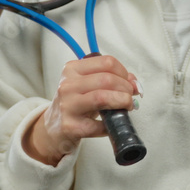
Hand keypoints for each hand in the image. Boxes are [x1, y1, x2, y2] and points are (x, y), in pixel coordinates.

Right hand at [23, 55, 138, 165]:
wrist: (53, 127)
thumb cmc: (75, 103)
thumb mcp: (89, 85)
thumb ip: (111, 79)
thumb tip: (135, 83)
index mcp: (72, 69)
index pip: (107, 62)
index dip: (124, 72)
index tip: (129, 82)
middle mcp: (68, 85)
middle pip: (107, 79)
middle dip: (126, 88)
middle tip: (130, 97)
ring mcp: (68, 105)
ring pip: (102, 97)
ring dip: (122, 102)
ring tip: (127, 106)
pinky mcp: (71, 126)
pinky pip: (99, 125)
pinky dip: (112, 124)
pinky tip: (112, 124)